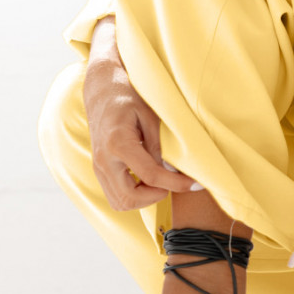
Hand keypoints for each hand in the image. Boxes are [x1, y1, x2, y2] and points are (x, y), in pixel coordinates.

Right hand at [83, 55, 199, 211]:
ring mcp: (98, 167)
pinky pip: (114, 196)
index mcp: (118, 143)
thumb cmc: (128, 97)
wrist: (102, 91)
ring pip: (120, 203)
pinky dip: (133, 196)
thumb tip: (171, 171)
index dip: (176, 184)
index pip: (150, 175)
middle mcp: (104, 159)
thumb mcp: (149, 114)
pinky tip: (145, 181)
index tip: (194, 185)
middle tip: (172, 183)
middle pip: (130, 198)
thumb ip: (159, 144)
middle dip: (156, 196)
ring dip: (143, 200)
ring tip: (159, 182)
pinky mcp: (98, 170)